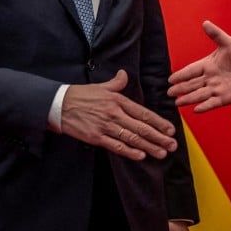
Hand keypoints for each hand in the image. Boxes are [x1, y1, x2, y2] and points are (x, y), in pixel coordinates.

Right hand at [60, 70, 177, 160]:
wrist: (58, 104)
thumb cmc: (80, 95)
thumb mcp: (101, 86)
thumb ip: (116, 83)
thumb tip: (124, 74)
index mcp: (118, 101)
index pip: (143, 113)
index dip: (158, 122)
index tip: (170, 130)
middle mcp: (114, 113)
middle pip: (141, 127)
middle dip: (159, 137)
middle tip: (172, 145)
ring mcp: (105, 126)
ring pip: (132, 138)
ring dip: (149, 146)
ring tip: (162, 152)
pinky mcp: (95, 137)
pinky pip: (116, 145)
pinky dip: (129, 151)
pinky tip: (141, 156)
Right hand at [167, 20, 230, 111]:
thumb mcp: (228, 43)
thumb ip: (216, 35)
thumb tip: (205, 22)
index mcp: (208, 65)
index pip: (191, 70)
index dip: (181, 75)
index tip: (170, 79)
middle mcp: (210, 78)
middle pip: (192, 84)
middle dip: (181, 88)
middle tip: (169, 92)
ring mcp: (216, 89)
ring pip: (199, 94)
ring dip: (188, 98)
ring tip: (177, 103)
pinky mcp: (224, 98)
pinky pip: (212, 103)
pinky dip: (204, 106)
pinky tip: (196, 109)